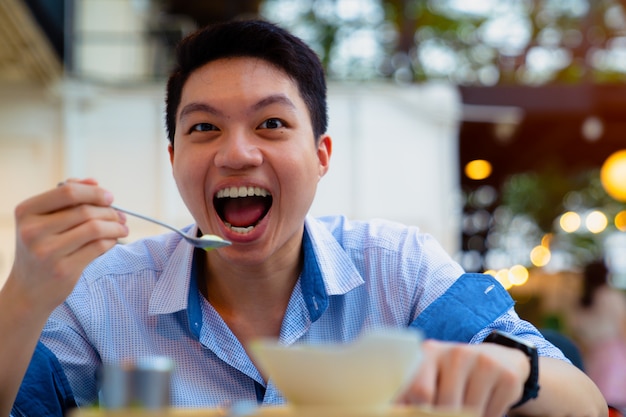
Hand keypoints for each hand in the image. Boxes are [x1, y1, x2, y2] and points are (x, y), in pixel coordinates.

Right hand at [8, 178, 128, 314]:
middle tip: (120, 216)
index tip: (110, 197)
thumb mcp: (43, 220)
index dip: (94, 192)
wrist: (28, 291)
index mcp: (26, 212)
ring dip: (115, 226)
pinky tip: (113, 241)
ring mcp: (47, 252)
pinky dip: (111, 241)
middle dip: (109, 211)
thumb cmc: (41, 247)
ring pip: (95, 229)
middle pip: (85, 211)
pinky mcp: (63, 270)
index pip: (68, 192)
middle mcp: (32, 231)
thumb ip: (66, 198)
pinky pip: (98, 247)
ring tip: (122, 228)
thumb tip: (94, 181)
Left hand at [398, 339, 528, 416]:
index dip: (414, 410)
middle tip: (443, 415)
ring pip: (469, 412)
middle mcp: (456, 353)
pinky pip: (491, 414)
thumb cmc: (453, 372)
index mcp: (430, 352)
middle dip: (442, 416)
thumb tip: (389, 411)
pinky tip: (483, 407)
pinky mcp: (506, 377)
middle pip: (445, 404)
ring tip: (463, 410)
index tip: (411, 415)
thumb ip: (413, 389)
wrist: (498, 359)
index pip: (418, 389)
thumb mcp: (431, 372)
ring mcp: (483, 363)